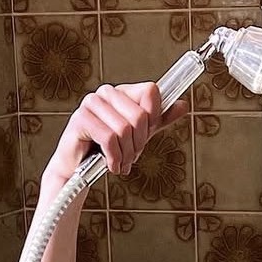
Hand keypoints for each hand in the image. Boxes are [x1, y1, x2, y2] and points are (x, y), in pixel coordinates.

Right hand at [45, 81, 190, 182]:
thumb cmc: (106, 150)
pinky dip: (114, 158)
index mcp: (122, 92)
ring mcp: (91, 104)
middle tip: (130, 155)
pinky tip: (110, 164)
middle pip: (140, 115)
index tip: (145, 136)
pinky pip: (109, 138)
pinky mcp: (80, 119)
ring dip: (126, 154)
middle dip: (139, 143)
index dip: (154, 118)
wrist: (78, 170)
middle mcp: (106, 93)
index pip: (151, 91)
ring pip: (125, 129)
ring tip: (120, 161)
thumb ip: (158, 120)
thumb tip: (183, 106)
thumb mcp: (138, 135)